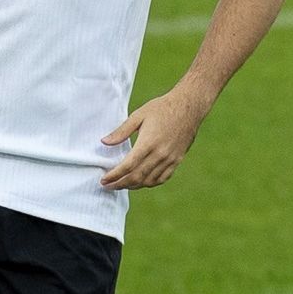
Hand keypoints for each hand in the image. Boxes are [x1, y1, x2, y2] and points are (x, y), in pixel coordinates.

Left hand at [98, 81, 214, 189]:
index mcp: (148, 142)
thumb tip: (104, 142)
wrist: (189, 107)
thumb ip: (121, 131)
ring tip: (122, 184)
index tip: (104, 180)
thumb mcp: (138, 115)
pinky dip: (149, 183)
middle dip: (120, 184)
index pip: (128, 166)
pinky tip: (141, 182)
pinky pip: (162, 178)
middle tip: (108, 186)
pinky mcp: (177, 160)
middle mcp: (160, 154)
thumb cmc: (162, 108)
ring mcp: (170, 159)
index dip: (114, 175)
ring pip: (149, 181)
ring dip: (133, 186)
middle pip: (137, 177)